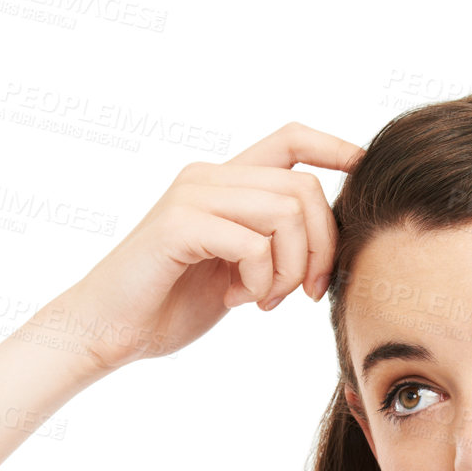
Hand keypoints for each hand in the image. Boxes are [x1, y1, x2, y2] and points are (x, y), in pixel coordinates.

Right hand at [62, 121, 363, 373]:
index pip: (290, 140)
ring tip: (265, 300)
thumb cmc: (170, 305)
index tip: (363, 166)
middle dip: (321, 247)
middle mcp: (208, 177)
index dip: (333, 146)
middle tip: (307, 293)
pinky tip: (236, 301)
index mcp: (224, 182)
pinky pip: (253, 243)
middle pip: (304, 189)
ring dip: (290, 269)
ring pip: (285, 213)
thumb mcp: (238, 269)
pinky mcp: (178, 224)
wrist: (108, 330)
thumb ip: (273, 244)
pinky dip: (260, 280)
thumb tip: (329, 239)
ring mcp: (192, 196)